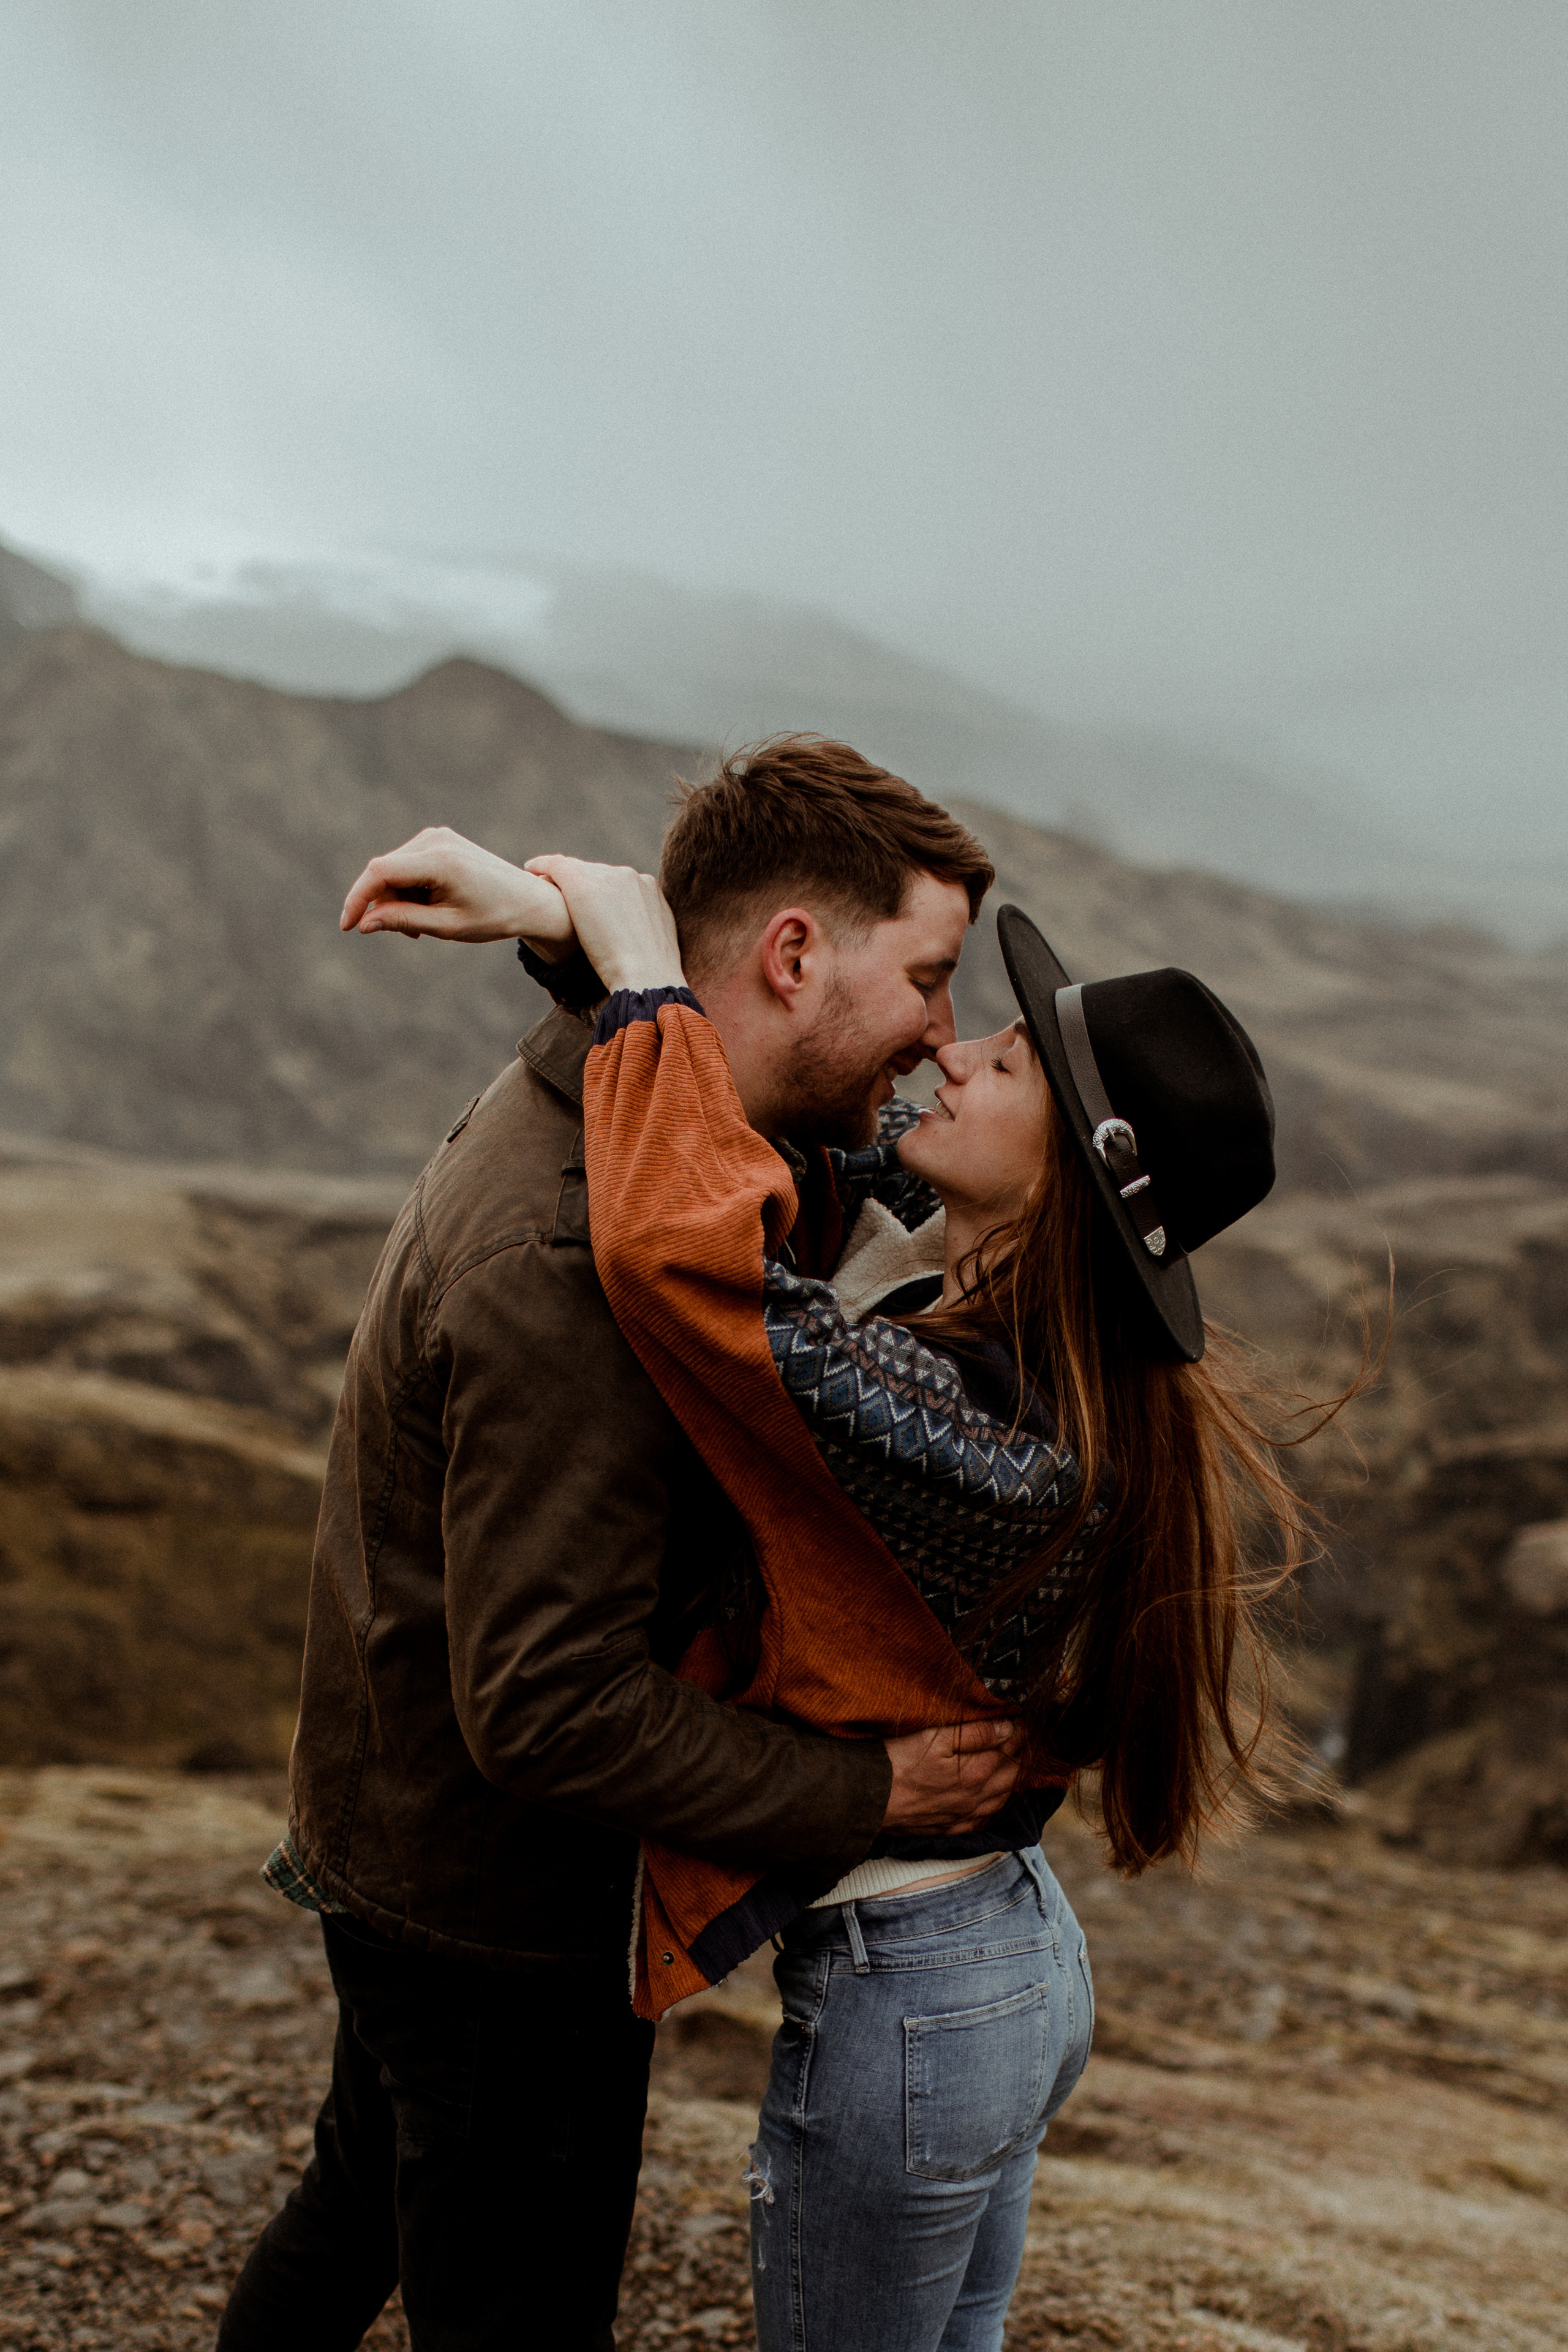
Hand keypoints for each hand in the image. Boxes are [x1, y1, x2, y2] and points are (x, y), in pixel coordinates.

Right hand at [339, 827, 577, 956]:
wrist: (528, 899)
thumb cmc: (493, 916)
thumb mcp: (446, 926)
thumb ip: (403, 921)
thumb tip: (364, 923)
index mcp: (440, 861)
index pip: (380, 872)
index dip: (357, 898)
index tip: (347, 926)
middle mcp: (435, 840)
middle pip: (384, 873)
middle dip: (386, 906)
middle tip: (411, 935)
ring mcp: (437, 837)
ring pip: (393, 871)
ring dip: (399, 900)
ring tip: (427, 923)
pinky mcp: (438, 840)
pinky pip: (407, 866)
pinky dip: (409, 889)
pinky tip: (429, 906)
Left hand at [525, 856, 685, 993]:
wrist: (644, 975)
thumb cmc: (648, 974)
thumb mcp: (653, 947)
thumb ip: (640, 934)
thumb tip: (629, 942)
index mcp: (649, 890)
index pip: (618, 884)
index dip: (600, 893)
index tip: (586, 906)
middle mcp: (629, 876)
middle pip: (597, 874)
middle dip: (581, 884)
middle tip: (559, 894)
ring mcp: (606, 876)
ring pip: (577, 870)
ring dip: (561, 876)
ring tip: (541, 882)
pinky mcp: (582, 882)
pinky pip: (556, 865)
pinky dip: (542, 865)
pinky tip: (530, 869)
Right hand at [879, 1719, 1021, 1835]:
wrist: (870, 1799)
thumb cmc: (900, 1762)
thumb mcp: (937, 1738)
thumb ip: (976, 1734)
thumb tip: (1009, 1728)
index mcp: (976, 1773)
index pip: (1009, 1751)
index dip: (1019, 1735)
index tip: (1025, 1722)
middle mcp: (975, 1799)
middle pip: (1010, 1778)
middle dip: (1021, 1758)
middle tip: (1026, 1743)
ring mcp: (962, 1817)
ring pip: (999, 1802)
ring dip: (1011, 1784)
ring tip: (1017, 1769)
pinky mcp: (948, 1828)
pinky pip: (981, 1821)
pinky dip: (993, 1809)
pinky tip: (992, 1804)